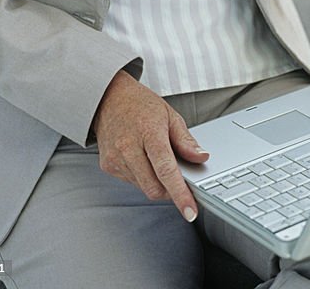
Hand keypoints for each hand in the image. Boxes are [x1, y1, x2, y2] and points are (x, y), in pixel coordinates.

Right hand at [92, 70, 209, 219]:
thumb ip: (186, 140)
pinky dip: (143, 177)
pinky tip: (142, 159)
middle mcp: (128, 147)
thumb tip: (201, 158)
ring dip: (156, 182)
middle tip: (179, 180)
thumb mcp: (170, 115)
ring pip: (143, 187)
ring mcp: (115, 158)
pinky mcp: (107, 166)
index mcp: (148, 132)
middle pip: (154, 187)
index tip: (190, 210)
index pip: (166, 170)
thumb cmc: (139, 104)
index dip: (180, 194)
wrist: (109, 98)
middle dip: (170, 191)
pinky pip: (131, 182)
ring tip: (155, 157)